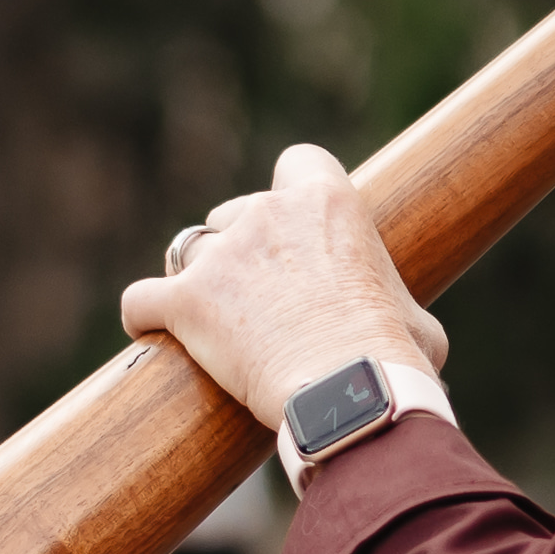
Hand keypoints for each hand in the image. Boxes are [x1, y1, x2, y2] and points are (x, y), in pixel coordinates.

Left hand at [117, 142, 448, 434]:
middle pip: (233, 213)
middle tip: (257, 299)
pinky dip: (144, 315)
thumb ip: (393, 304)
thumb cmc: (393, 358)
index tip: (292, 228)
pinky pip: (141, 299)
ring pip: (188, 254)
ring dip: (198, 283)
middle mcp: (267, 213)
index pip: (298, 161)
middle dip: (239, 249)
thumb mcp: (413, 318)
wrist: (350, 392)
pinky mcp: (185, 301)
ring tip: (214, 327)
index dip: (289, 191)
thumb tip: (405, 334)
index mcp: (328, 202)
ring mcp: (222, 256)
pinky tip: (151, 332)